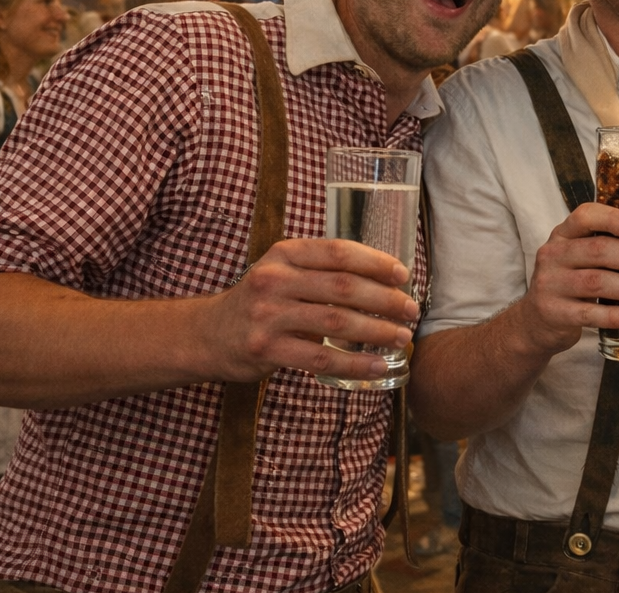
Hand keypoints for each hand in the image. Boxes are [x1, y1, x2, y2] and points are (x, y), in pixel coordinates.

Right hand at [201, 238, 417, 383]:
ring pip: (336, 322)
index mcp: (284, 254)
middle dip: (385, 299)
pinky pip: (321, 357)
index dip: (376, 262)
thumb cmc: (260, 301)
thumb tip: (384, 279)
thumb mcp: (283, 272)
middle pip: (343, 287)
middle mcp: (274, 280)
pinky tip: (378, 365)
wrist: (207, 335)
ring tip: (402, 337)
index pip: (338, 252)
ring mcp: (268, 315)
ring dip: (377, 331)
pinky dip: (354, 362)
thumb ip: (322, 271)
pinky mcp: (266, 349)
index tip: (403, 276)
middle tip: (411, 310)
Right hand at [512, 202, 618, 358]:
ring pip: (596, 282)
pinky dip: (616, 315)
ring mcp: (550, 283)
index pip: (585, 215)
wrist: (537, 321)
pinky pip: (589, 313)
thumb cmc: (577, 279)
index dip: (614, 219)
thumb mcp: (590, 255)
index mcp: (565, 233)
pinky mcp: (553, 312)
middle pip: (598, 250)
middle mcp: (554, 254)